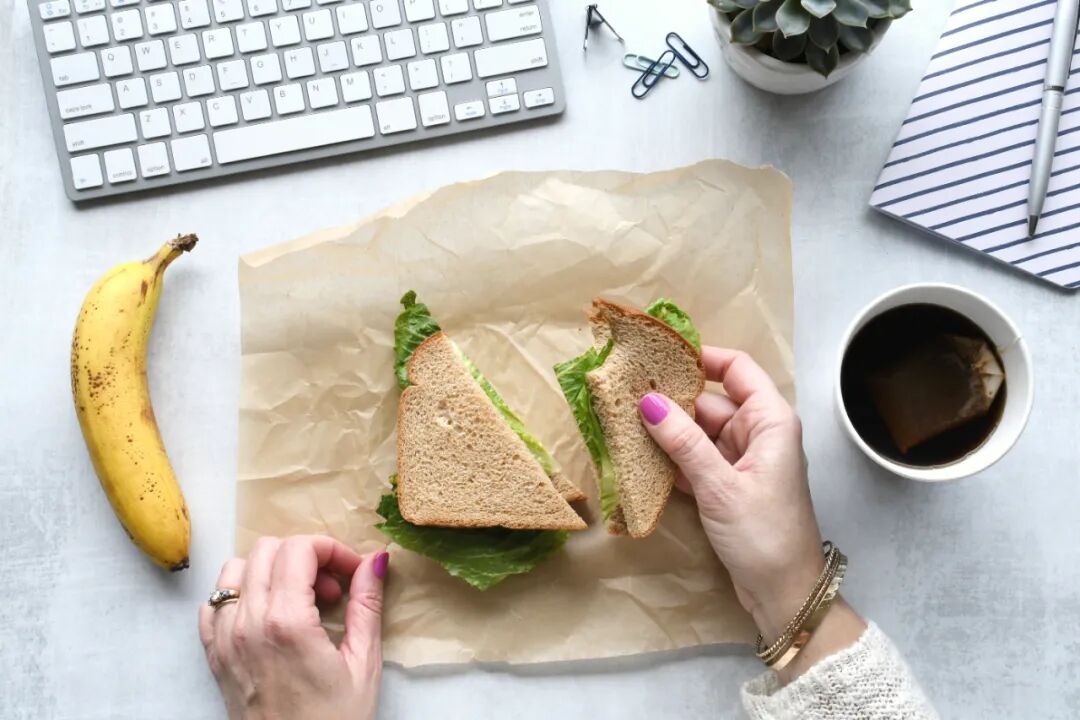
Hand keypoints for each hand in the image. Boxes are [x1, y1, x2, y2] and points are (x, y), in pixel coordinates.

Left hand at [198, 535, 387, 719]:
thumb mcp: (363, 663)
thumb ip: (367, 604)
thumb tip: (376, 560)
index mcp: (286, 623)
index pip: (299, 548)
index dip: (332, 549)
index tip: (352, 572)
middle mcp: (247, 625)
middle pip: (268, 550)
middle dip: (305, 557)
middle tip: (332, 589)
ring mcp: (225, 640)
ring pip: (235, 570)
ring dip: (271, 571)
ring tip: (300, 600)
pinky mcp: (215, 656)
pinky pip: (214, 603)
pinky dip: (240, 595)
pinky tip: (268, 615)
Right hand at [639, 347, 863, 679]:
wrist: (785, 594)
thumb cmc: (764, 535)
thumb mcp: (720, 486)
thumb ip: (684, 442)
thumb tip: (649, 402)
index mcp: (770, 421)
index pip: (736, 369)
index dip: (701, 357)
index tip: (660, 356)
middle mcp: (759, 433)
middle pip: (711, 400)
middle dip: (672, 399)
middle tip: (627, 394)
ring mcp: (743, 460)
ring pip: (699, 432)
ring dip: (667, 432)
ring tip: (624, 423)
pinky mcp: (728, 485)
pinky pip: (696, 459)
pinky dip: (672, 459)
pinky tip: (640, 458)